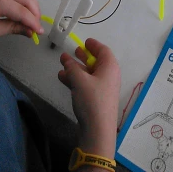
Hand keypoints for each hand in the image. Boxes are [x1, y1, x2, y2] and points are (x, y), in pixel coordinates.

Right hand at [59, 39, 120, 158]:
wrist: (97, 131)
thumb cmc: (92, 100)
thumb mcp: (80, 80)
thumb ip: (72, 68)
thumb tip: (67, 60)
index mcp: (109, 67)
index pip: (103, 50)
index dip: (93, 45)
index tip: (85, 42)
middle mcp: (108, 76)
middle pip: (96, 62)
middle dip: (83, 56)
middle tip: (73, 51)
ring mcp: (102, 89)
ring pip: (88, 73)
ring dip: (76, 68)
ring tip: (62, 63)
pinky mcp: (96, 100)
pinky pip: (85, 84)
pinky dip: (75, 80)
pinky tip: (62, 78)